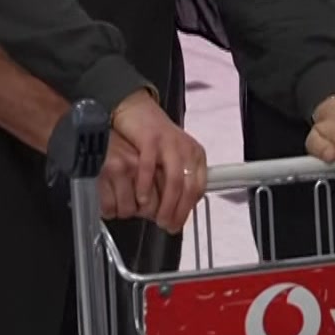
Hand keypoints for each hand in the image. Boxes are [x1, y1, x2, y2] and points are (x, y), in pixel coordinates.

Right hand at [110, 90, 206, 231]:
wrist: (135, 109)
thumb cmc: (152, 137)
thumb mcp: (171, 158)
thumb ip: (176, 180)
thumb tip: (176, 210)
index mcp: (195, 155)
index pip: (199, 187)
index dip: (188, 209)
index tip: (177, 223)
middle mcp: (185, 149)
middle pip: (189, 187)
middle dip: (178, 211)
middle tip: (166, 225)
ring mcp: (169, 143)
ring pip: (174, 180)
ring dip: (166, 203)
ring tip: (155, 217)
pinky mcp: (150, 138)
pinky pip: (150, 166)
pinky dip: (145, 185)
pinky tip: (140, 197)